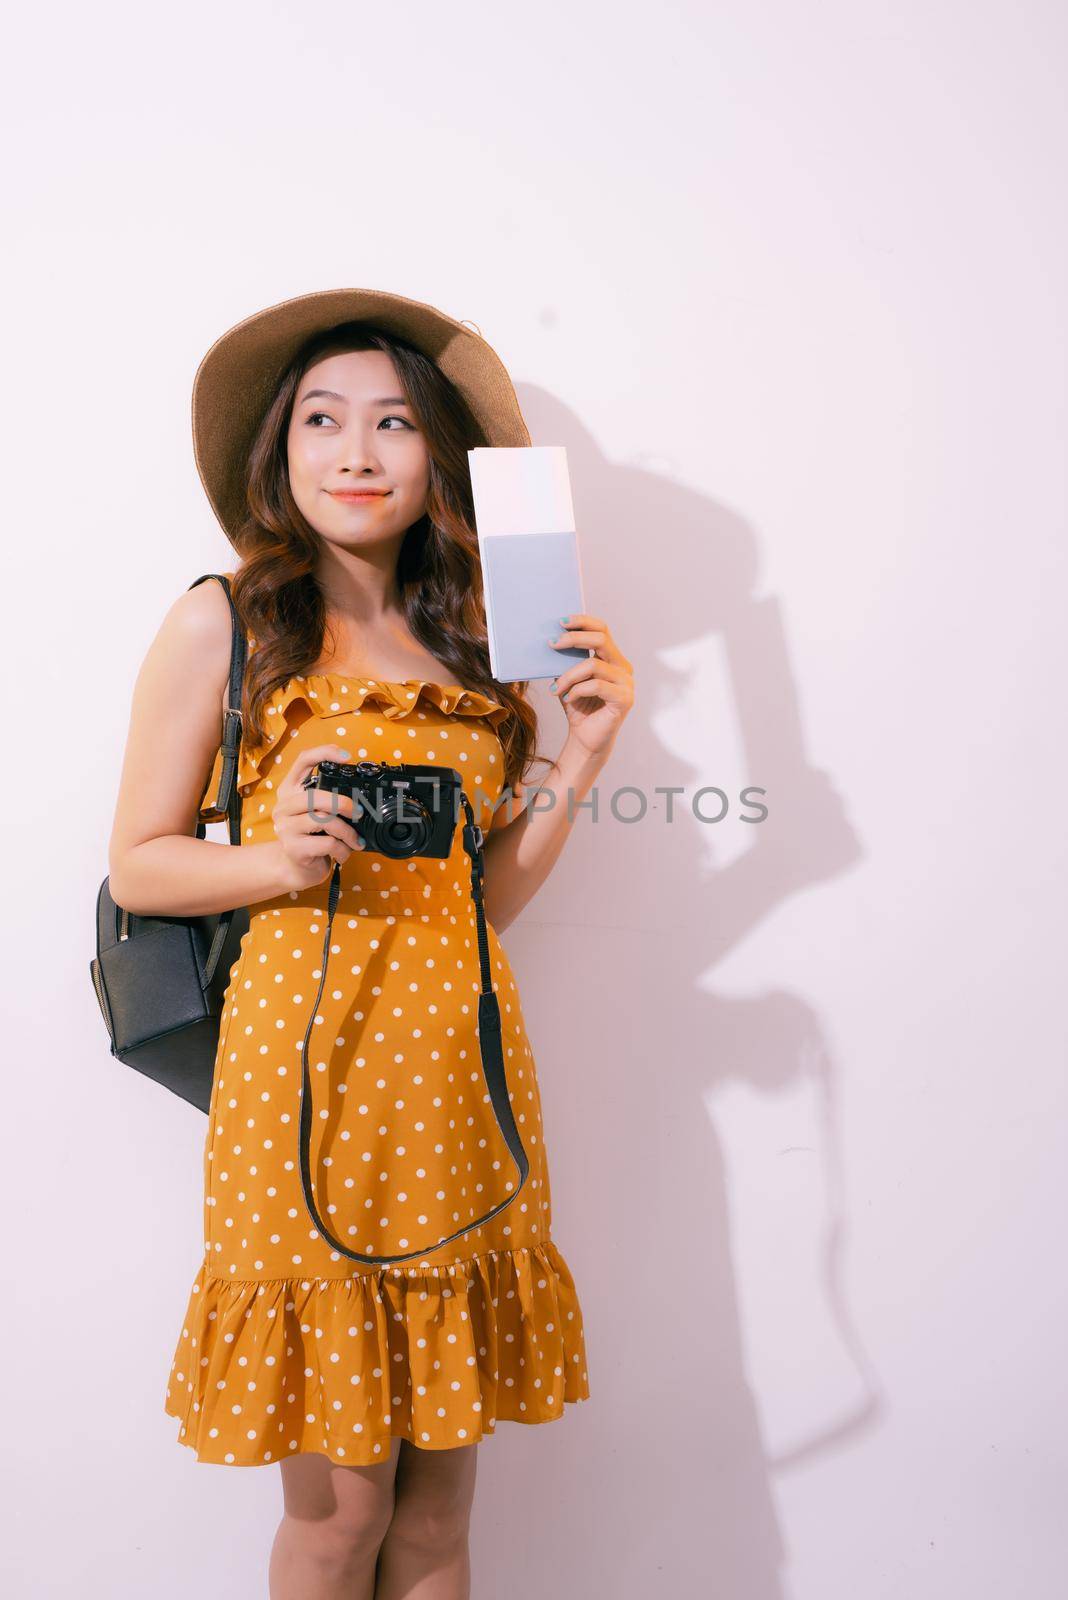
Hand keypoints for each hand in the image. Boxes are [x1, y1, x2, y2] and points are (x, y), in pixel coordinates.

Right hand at [269, 743, 365, 891]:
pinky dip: (343, 850)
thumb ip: (329, 800)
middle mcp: (283, 806)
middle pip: (315, 796)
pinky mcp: (293, 848)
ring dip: (347, 832)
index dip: (323, 753)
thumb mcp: (318, 814)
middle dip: (343, 804)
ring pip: (324, 820)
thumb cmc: (312, 837)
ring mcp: (285, 828)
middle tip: (358, 813)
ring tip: (355, 841)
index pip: (302, 761)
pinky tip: (343, 854)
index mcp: (290, 790)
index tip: (346, 756)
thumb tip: (361, 797)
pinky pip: (327, 843)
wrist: (296, 869)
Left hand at [548, 613, 634, 757]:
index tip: (560, 622)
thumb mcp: (568, 679)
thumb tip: (552, 639)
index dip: (583, 622)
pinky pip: (596, 686)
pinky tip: (567, 699)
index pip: (602, 630)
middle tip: (552, 644)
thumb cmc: (577, 708)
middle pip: (601, 639)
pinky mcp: (625, 699)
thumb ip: (566, 660)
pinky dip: (576, 691)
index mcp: (612, 658)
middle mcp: (623, 667)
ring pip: (593, 665)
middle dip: (573, 639)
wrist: (585, 739)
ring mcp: (627, 683)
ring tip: (556, 688)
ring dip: (568, 676)